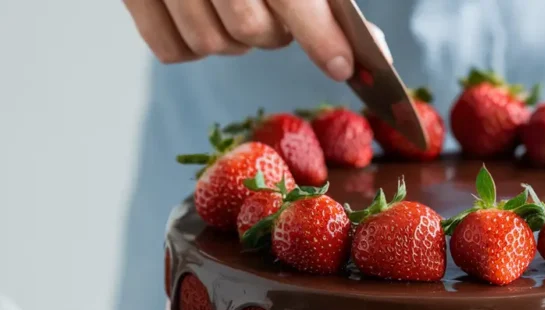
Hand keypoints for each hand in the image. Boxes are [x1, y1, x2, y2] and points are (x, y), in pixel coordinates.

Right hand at [122, 0, 389, 79]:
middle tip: (283, 20)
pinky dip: (194, 45)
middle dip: (277, 35)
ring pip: (210, 44)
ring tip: (241, 9)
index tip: (342, 64)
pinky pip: (171, 50)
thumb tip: (373, 47)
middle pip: (251, 29)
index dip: (320, 35)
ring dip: (236, 41)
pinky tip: (206, 17)